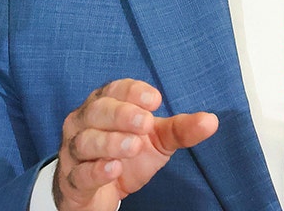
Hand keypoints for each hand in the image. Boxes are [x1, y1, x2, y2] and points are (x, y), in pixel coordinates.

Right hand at [52, 79, 217, 210]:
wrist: (98, 195)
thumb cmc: (125, 158)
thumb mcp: (156, 141)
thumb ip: (180, 129)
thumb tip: (211, 121)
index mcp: (104, 105)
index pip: (114, 89)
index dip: (133, 92)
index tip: (156, 100)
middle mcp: (84, 123)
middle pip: (97, 110)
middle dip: (121, 114)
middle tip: (145, 122)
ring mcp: (74, 152)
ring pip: (86, 141)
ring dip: (110, 142)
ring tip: (133, 146)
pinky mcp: (72, 181)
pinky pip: (79, 173)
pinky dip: (95, 170)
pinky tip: (113, 169)